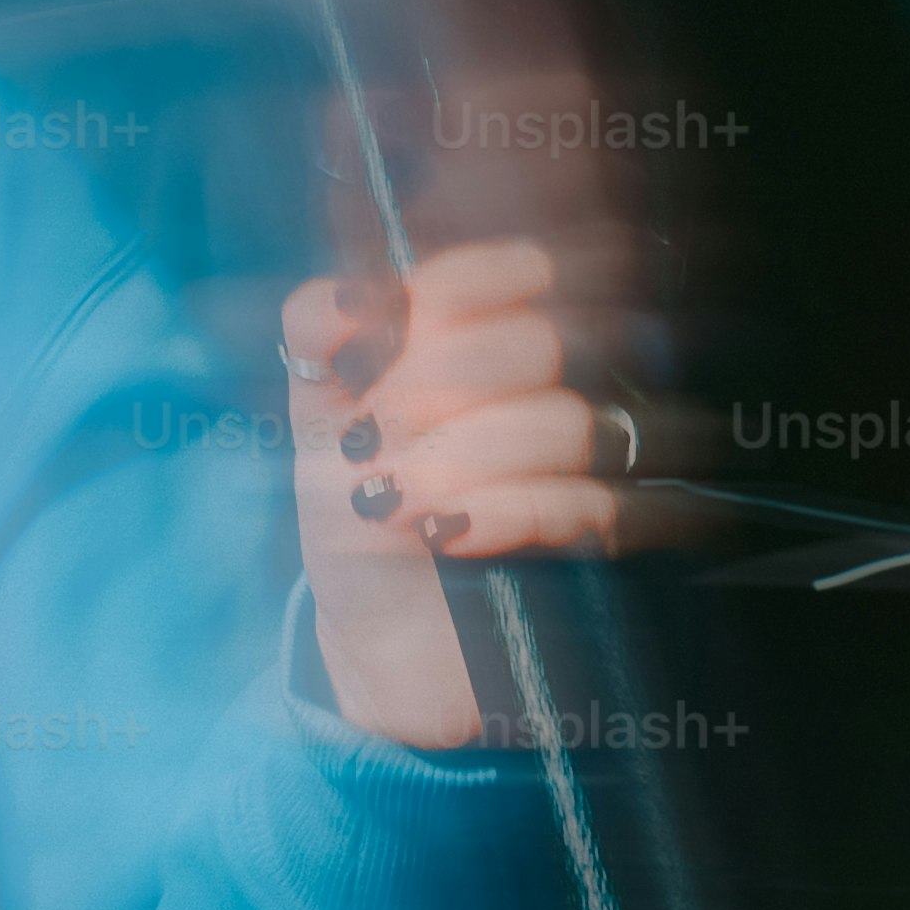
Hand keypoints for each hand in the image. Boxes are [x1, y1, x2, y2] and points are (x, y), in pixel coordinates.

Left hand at [281, 239, 631, 748]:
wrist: (376, 637)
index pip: (507, 271)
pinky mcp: (597, 535)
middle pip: (534, 342)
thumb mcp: (312, 416)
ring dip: (463, 461)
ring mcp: (572, 462)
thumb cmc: (351, 516)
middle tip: (375, 442)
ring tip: (396, 505)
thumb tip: (360, 288)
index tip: (400, 328)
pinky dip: (502, 515)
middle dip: (438, 390)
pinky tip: (449, 536)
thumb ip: (317, 331)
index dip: (459, 287)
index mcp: (467, 340)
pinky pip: (584, 502)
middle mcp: (530, 389)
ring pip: (562, 422)